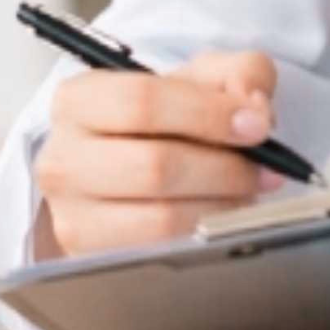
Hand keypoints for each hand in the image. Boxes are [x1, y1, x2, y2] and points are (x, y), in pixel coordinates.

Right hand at [33, 49, 282, 257]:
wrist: (130, 162)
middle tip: (266, 168)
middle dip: (225, 168)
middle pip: (154, 166)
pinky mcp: (88, 256)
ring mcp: (71, 213)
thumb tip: (254, 106)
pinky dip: (203, 233)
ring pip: (159, 218)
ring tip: (249, 191)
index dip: (208, 114)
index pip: (143, 102)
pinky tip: (223, 214)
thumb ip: (238, 72)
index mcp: (80, 99)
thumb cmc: (166, 117)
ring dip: (221, 205)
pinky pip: (159, 253)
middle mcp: (63, 157)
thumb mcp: (202, 76)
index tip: (256, 125)